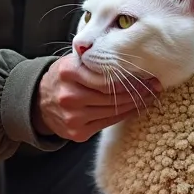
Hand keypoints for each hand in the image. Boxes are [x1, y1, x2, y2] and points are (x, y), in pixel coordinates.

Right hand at [33, 54, 160, 141]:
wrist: (38, 103)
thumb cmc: (63, 78)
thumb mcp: (72, 62)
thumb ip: (94, 61)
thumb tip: (129, 60)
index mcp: (68, 72)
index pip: (107, 78)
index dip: (130, 79)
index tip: (148, 77)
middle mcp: (69, 96)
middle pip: (112, 96)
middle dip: (138, 92)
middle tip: (155, 87)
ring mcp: (72, 117)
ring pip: (113, 110)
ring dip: (135, 104)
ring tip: (150, 97)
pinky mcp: (77, 133)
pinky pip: (108, 122)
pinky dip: (124, 115)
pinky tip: (135, 108)